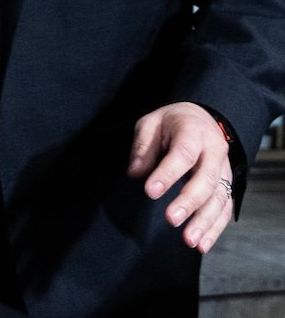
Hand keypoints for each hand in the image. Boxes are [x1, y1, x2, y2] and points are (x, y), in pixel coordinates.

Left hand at [127, 101, 234, 252]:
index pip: (182, 154)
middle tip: (171, 219)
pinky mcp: (226, 185)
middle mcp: (214, 152)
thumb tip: (135, 173)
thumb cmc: (170, 122)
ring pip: (220, 198)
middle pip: (206, 179)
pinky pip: (225, 209)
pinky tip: (202, 245)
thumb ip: (143, 147)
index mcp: (193, 132)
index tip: (150, 192)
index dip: (167, 174)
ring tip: (189, 241)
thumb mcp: (151, 123)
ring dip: (205, 221)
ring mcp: (224, 170)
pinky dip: (215, 228)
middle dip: (190, 202)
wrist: (202, 118)